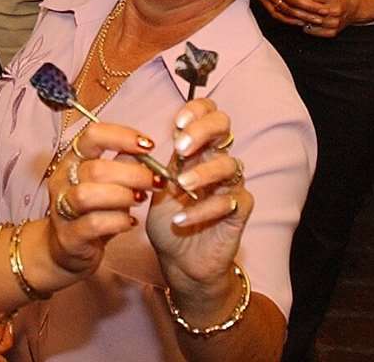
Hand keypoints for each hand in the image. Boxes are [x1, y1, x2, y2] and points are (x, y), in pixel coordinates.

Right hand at [45, 121, 156, 278]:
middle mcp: (62, 180)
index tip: (149, 145)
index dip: (122, 136)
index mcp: (72, 159)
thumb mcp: (107, 183)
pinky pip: (93, 224)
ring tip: (141, 199)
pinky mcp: (68, 236)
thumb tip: (150, 152)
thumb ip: (124, 165)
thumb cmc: (93, 210)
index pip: (92, 135)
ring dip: (122, 196)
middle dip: (133, 173)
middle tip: (156, 181)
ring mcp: (61, 209)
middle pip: (95, 169)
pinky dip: (117, 221)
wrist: (66, 249)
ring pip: (88, 195)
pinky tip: (131, 222)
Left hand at [145, 98, 250, 297]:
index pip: (206, 114)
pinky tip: (182, 219)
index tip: (176, 124)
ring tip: (180, 186)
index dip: (196, 111)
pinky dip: (204, 209)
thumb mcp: (152, 190)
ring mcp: (230, 186)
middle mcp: (216, 162)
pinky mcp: (239, 211)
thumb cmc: (168, 223)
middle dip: (203, 131)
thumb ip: (148, 166)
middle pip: (224, 128)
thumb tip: (134, 143)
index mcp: (196, 151)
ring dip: (202, 173)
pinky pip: (231, 201)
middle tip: (181, 148)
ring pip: (230, 165)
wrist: (181, 263)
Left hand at [254, 0, 358, 35]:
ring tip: (287, 12)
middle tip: (282, 1)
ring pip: (310, 21)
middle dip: (294, 5)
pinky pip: (314, 31)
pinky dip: (305, 27)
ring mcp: (334, 22)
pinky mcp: (333, 32)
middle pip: (308, 9)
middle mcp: (334, 9)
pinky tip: (299, 22)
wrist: (355, 7)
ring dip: (297, 17)